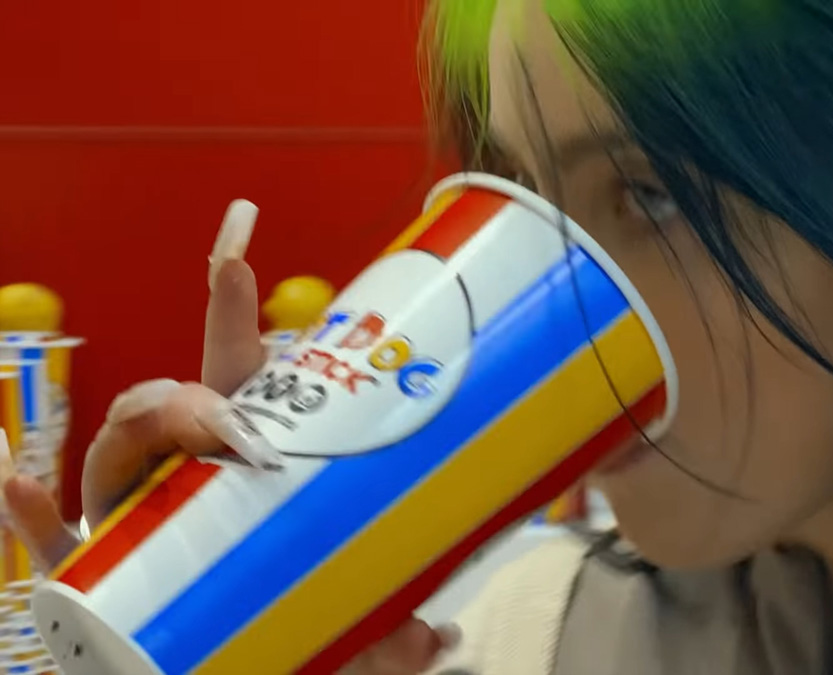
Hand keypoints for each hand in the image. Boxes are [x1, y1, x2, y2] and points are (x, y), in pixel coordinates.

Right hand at [0, 201, 461, 672]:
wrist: (234, 666)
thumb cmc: (291, 631)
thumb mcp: (350, 636)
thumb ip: (389, 642)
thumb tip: (437, 641)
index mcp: (247, 465)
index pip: (239, 379)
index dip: (231, 313)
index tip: (235, 246)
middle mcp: (188, 478)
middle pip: (174, 407)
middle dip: (189, 398)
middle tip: (221, 418)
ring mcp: (138, 518)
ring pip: (115, 456)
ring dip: (132, 436)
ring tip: (168, 439)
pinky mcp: (95, 571)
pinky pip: (54, 537)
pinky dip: (33, 513)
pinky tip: (19, 488)